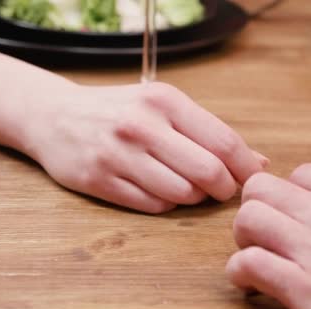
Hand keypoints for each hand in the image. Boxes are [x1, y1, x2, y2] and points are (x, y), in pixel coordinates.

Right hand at [20, 82, 267, 213]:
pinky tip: (158, 189)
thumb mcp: (160, 105)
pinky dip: (165, 203)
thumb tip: (258, 163)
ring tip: (185, 186)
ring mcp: (118, 155)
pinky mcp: (99, 181)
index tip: (251, 180)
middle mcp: (141, 126)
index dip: (245, 168)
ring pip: (182, 194)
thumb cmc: (117, 110)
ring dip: (193, 197)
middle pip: (208, 172)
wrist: (53, 116)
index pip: (223, 142)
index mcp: (163, 101)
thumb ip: (206, 131)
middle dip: (224, 189)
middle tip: (222, 191)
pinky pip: (152, 205)